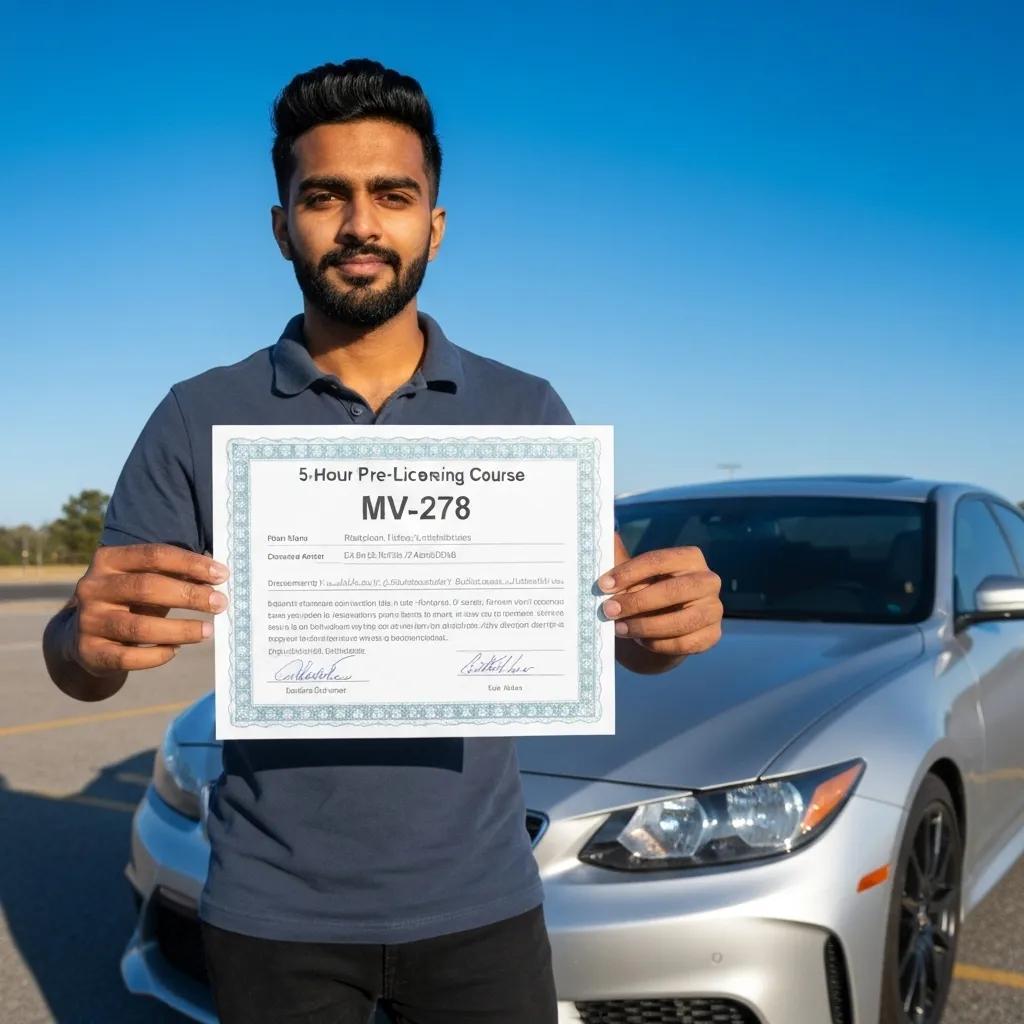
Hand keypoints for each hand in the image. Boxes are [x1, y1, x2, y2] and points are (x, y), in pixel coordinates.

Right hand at [70, 543, 229, 675]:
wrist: (84, 638)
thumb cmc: (130, 603)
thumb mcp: (146, 582)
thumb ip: (176, 576)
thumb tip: (217, 577)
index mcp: (108, 560)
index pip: (154, 555)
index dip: (191, 563)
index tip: (222, 575)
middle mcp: (92, 587)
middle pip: (147, 587)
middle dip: (189, 596)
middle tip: (220, 603)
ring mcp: (88, 621)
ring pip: (139, 627)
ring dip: (180, 630)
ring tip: (207, 631)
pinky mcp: (89, 652)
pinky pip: (129, 657)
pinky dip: (157, 655)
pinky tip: (176, 651)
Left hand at [599, 535, 722, 657]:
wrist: (660, 628)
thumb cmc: (644, 593)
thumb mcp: (632, 575)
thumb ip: (620, 558)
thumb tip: (608, 533)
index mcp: (690, 557)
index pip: (658, 560)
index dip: (629, 572)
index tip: (603, 585)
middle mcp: (708, 580)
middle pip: (671, 591)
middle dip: (636, 602)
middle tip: (608, 610)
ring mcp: (714, 609)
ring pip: (679, 621)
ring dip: (644, 626)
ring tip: (619, 629)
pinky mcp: (713, 635)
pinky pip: (684, 643)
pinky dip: (658, 644)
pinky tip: (641, 641)